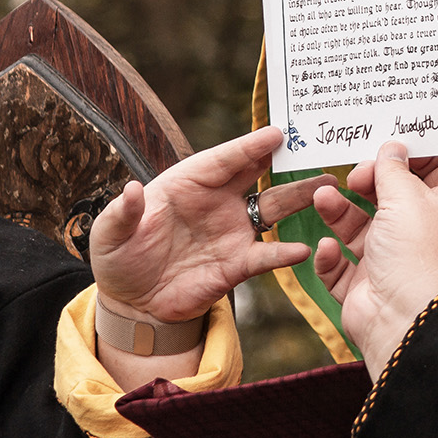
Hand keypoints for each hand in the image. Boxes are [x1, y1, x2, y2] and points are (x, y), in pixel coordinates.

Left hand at [89, 126, 334, 324]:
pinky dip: (285, 253)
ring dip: (300, 198)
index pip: (223, 160)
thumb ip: (121, 213)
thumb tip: (131, 190)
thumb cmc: (119, 259)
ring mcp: (232, 231)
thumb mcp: (109, 235)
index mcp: (187, 184)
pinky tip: (305, 250)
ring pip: (273, 208)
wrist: (133, 304)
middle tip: (316, 147)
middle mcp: (217, 202)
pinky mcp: (239, 264)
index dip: (249, 146)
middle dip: (287, 161)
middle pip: (257, 174)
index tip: (277, 133)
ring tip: (328, 188)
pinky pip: (267, 256)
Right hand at [312, 142, 437, 373]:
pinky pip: (340, 267)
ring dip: (339, 211)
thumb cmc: (422, 260)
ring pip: (360, 229)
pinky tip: (327, 247)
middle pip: (393, 197)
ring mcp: (393, 262)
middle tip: (357, 175)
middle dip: (369, 181)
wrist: (409, 323)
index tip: (393, 144)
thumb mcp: (408, 198)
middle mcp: (422, 235)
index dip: (420, 155)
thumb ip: (394, 171)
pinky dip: (329, 256)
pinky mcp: (366, 289)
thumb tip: (392, 150)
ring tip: (323, 198)